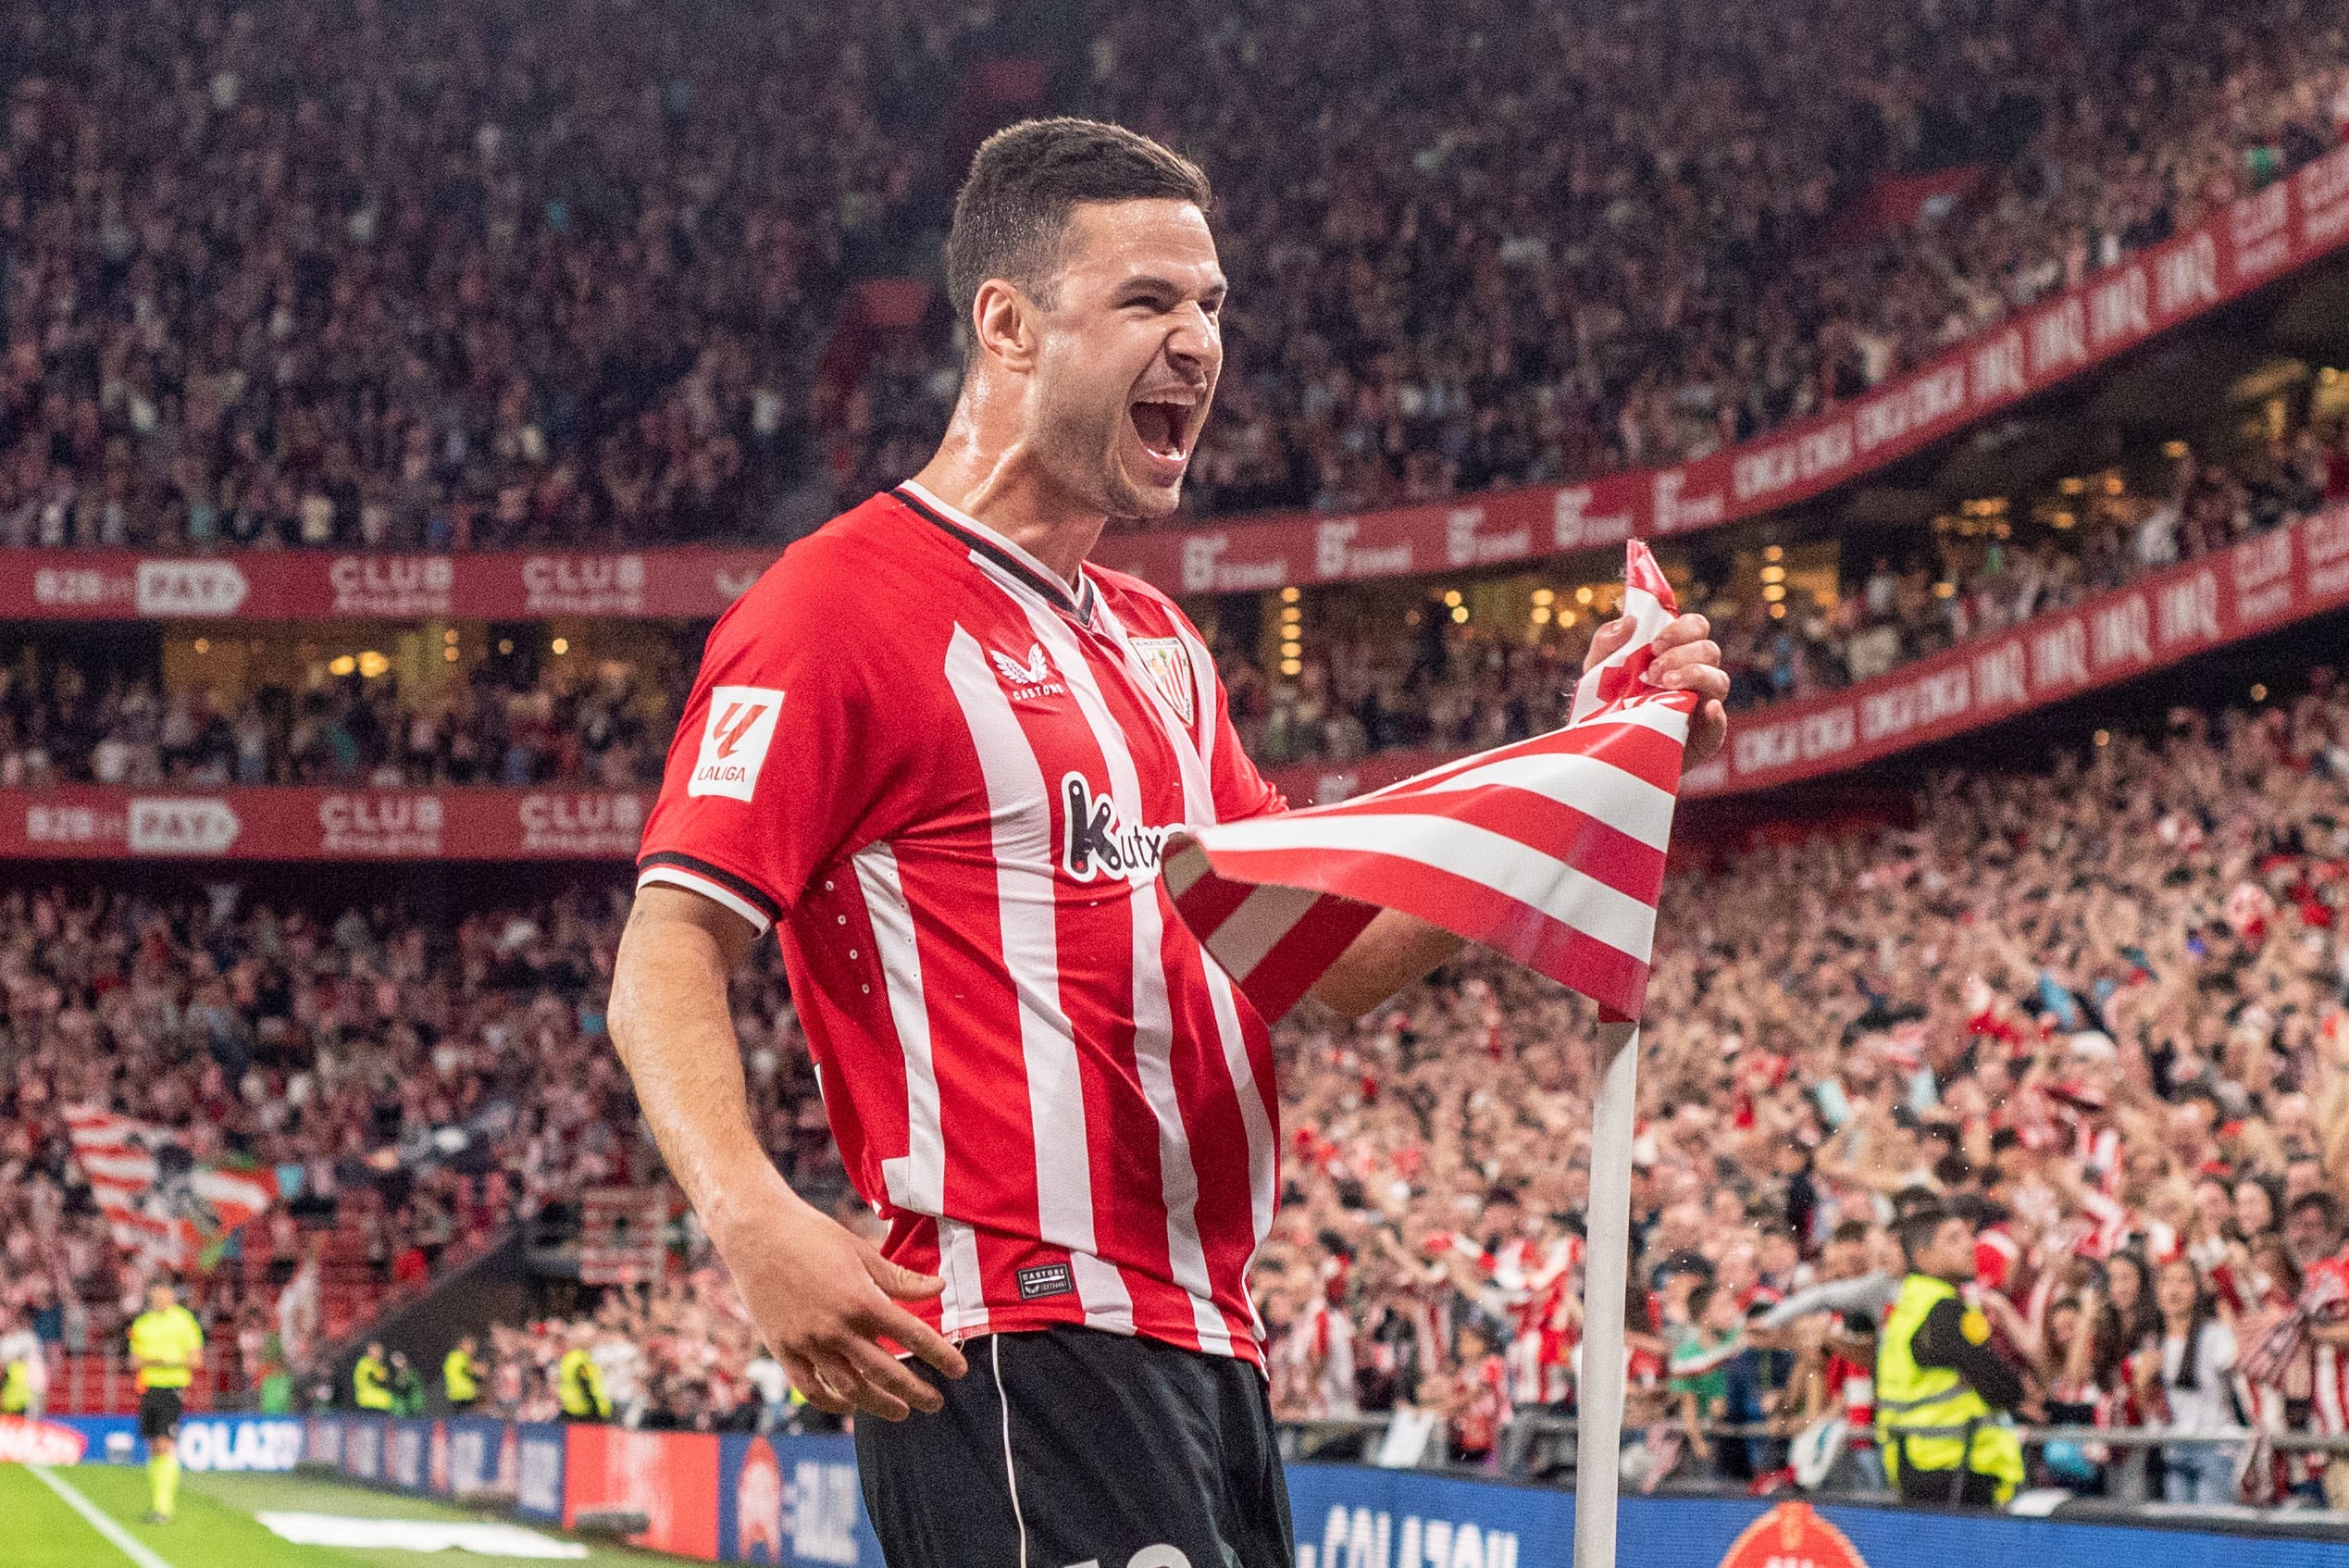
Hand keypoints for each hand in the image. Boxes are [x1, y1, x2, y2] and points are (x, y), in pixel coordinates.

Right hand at [716, 1196, 968, 1420]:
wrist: (757, 1233)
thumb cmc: (813, 1235)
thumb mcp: (861, 1251)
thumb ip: (900, 1278)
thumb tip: (939, 1288)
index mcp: (862, 1300)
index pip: (912, 1336)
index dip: (940, 1355)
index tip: (959, 1370)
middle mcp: (837, 1328)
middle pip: (886, 1371)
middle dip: (915, 1391)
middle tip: (935, 1403)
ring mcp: (808, 1343)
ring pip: (851, 1388)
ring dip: (879, 1404)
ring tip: (900, 1412)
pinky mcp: (784, 1350)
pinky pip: (812, 1388)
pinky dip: (833, 1403)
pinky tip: (851, 1406)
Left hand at [1583, 610, 1729, 765]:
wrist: (1604, 749)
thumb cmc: (1605, 704)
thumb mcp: (1597, 670)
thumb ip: (1607, 642)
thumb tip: (1629, 621)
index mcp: (1676, 654)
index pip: (1696, 628)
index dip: (1681, 629)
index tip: (1655, 645)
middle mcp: (1695, 676)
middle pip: (1710, 650)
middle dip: (1682, 655)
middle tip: (1652, 672)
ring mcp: (1702, 706)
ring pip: (1720, 680)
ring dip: (1696, 675)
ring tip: (1665, 686)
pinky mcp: (1703, 738)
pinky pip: (1720, 725)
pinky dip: (1717, 716)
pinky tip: (1707, 709)